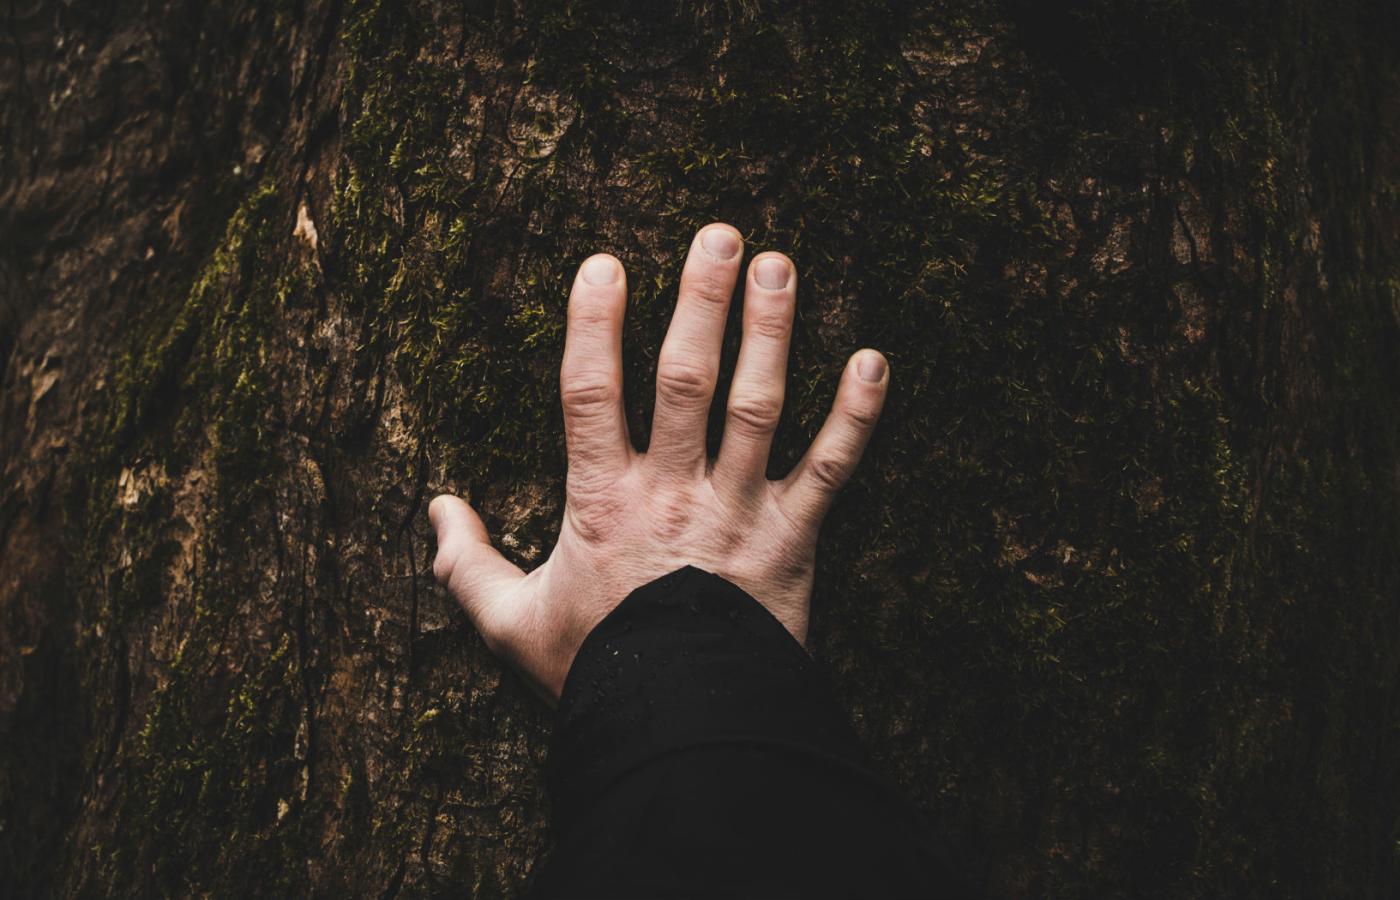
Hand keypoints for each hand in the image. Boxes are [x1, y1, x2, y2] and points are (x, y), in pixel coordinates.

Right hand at [429, 224, 888, 703]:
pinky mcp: (794, 541)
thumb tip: (435, 508)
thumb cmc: (597, 672)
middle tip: (719, 235)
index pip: (589, 394)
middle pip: (686, 379)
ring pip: (757, 406)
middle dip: (701, 302)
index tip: (605, 264)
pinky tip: (874, 361)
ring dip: (771, 332)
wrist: (679, 728)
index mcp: (603, 501)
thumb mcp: (510, 625)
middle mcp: (673, 492)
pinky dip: (856, 417)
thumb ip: (465, 566)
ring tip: (781, 264)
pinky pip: (831, 470)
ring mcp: (738, 512)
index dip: (595, 325)